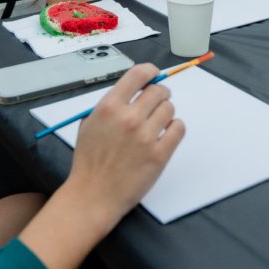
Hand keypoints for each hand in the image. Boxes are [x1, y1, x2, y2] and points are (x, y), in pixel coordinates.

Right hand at [63, 64, 184, 225]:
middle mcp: (129, 118)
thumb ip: (110, 105)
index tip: (153, 75)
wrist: (93, 195)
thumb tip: (134, 89)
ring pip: (170, 108)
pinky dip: (175, 128)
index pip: (138, 74)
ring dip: (166, 113)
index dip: (150, 72)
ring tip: (157, 124)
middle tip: (156, 103)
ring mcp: (146, 136)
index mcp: (109, 107)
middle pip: (158, 91)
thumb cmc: (89, 161)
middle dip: (160, 94)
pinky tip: (165, 134)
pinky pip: (179, 128)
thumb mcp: (89, 124)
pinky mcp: (160, 154)